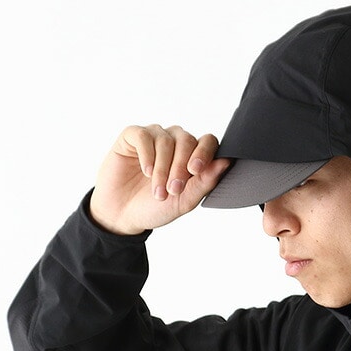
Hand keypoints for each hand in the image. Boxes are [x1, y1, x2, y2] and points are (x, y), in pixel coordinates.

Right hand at [89, 125, 229, 234]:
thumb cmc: (156, 207)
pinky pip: (143, 136)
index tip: (195, 171)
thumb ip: (205, 182)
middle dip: (180, 167)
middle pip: (187, 140)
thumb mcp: (185, 200)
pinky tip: (146, 172)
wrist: (124, 214)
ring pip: (166, 140)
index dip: (204, 153)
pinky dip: (147, 155)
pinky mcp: (132, 136)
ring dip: (163, 168)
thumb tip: (226, 162)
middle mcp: (176, 142)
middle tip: (173, 189)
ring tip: (157, 191)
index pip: (208, 142)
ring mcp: (154, 136)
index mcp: (193, 155)